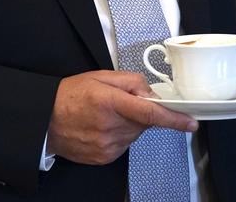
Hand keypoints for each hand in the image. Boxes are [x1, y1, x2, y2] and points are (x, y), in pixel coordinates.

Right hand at [47, 69, 198, 164]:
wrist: (44, 121)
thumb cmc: (70, 96)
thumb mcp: (101, 77)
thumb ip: (131, 81)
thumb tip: (151, 93)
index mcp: (110, 102)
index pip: (150, 112)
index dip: (174, 119)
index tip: (191, 123)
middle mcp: (110, 127)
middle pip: (143, 122)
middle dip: (140, 112)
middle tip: (119, 104)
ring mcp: (107, 145)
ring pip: (135, 134)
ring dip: (129, 125)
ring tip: (105, 116)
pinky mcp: (104, 157)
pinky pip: (124, 145)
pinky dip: (119, 136)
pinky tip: (102, 128)